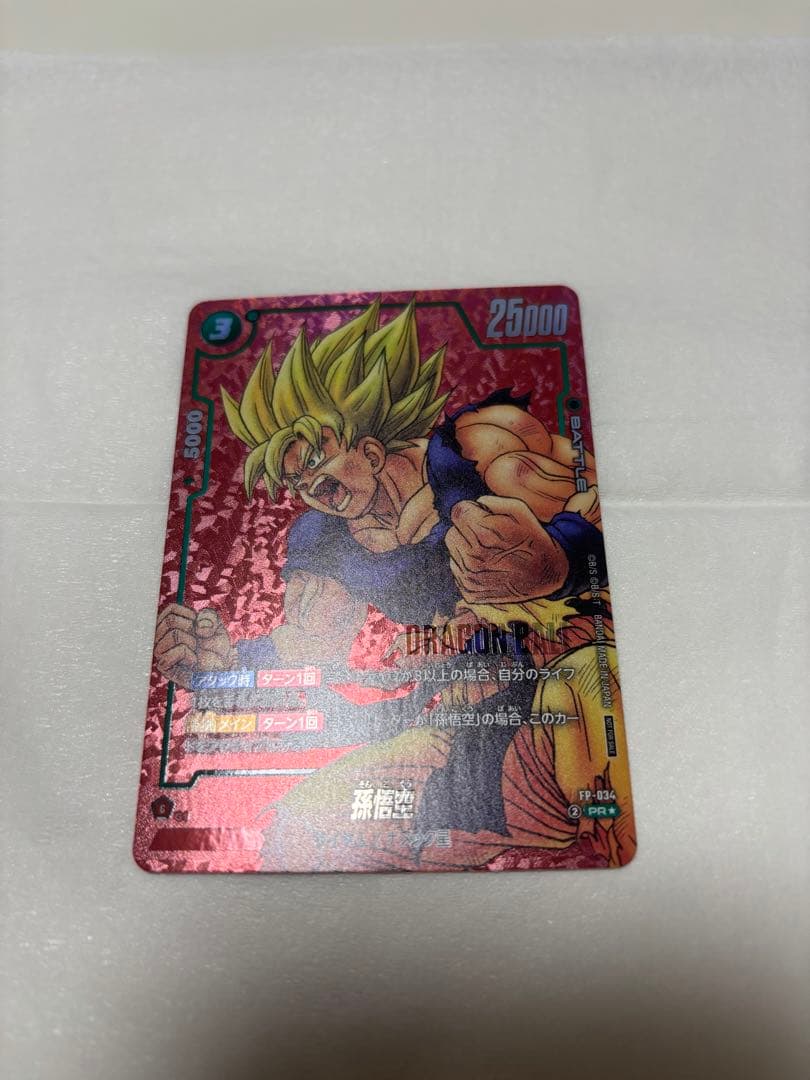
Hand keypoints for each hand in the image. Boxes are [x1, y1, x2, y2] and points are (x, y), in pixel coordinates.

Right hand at [154, 604, 235, 687]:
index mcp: (169, 625)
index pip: (171, 609)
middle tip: (196, 641)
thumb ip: (208, 616)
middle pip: (170, 621)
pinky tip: (192, 661)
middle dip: (191, 629)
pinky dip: (190, 655)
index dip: (190, 615)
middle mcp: (160, 637)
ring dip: (191, 643)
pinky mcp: (164, 666)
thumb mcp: (216, 626)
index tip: (198, 626)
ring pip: (173, 634)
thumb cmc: (215, 649)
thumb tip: (197, 627)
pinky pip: (178, 650)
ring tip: (194, 652)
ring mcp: (160, 652)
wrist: (220, 671)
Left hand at [445, 496, 566, 603]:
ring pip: (453, 551)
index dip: (470, 510)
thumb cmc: (532, 538)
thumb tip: (470, 506)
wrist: (546, 575)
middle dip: (466, 530)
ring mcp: (470, 577)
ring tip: (489, 552)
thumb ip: (489, 501)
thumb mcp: (519, 509)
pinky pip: (456, 570)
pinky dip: (468, 566)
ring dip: (466, 548)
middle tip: (487, 535)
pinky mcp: (469, 591)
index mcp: (484, 533)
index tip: (481, 516)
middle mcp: (474, 557)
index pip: (457, 512)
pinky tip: (488, 566)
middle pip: (451, 532)